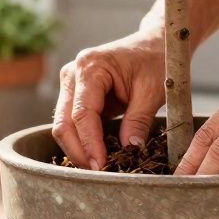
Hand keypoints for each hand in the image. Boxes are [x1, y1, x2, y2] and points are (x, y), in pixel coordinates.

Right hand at [53, 31, 165, 169]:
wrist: (153, 44)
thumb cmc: (155, 60)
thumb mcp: (153, 90)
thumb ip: (139, 120)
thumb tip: (129, 150)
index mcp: (90, 67)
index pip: (82, 114)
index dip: (89, 144)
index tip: (102, 166)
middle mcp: (72, 74)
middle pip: (63, 122)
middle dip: (78, 151)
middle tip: (98, 173)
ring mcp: (70, 85)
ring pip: (62, 126)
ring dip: (78, 148)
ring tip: (99, 167)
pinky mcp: (74, 95)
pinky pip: (71, 123)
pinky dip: (81, 141)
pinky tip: (96, 155)